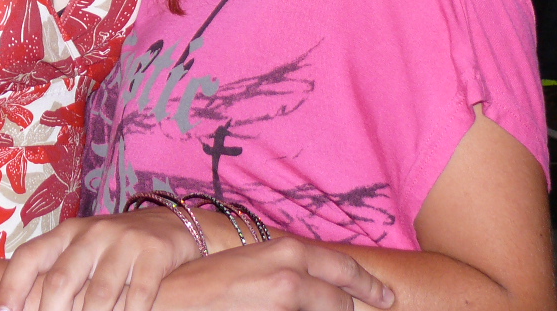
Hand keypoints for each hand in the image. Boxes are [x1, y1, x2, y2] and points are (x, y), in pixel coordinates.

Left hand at [0, 207, 226, 310]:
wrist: (174, 225)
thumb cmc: (117, 248)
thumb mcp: (85, 250)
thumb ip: (59, 273)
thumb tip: (20, 309)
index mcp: (68, 233)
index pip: (29, 256)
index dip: (11, 286)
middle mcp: (93, 233)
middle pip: (61, 280)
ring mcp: (124, 242)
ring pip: (99, 294)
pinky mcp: (154, 254)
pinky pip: (138, 296)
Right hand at [154, 238, 393, 310]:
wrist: (169, 300)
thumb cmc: (204, 284)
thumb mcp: (251, 264)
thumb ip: (286, 269)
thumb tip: (309, 284)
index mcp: (287, 251)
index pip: (344, 267)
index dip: (370, 285)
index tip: (388, 296)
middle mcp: (292, 275)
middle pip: (342, 302)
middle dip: (346, 309)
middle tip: (351, 310)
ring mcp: (284, 303)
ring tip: (280, 306)